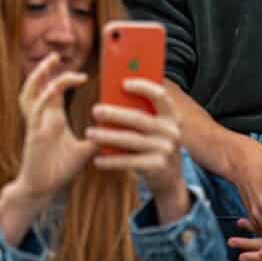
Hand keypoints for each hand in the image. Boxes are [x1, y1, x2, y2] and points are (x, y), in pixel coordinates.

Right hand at [10, 54, 97, 201]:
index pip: (54, 90)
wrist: (43, 188)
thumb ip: (98, 138)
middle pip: (37, 85)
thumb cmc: (60, 168)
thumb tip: (119, 130)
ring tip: (51, 62)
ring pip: (31, 92)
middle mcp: (41, 116)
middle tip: (57, 55)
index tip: (83, 74)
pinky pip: (36, 109)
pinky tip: (54, 88)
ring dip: (40, 76)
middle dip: (45, 69)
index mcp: (52, 117)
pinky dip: (44, 97)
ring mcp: (35, 123)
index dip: (64, 78)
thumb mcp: (85, 150)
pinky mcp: (33, 132)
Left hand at [87, 79, 186, 218]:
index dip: (143, 87)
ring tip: (89, 133)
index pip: (160, 95)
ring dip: (107, 136)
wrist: (170, 177)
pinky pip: (130, 161)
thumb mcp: (155, 126)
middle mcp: (171, 131)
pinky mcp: (158, 167)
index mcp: (171, 115)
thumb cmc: (154, 143)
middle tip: (94, 111)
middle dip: (115, 114)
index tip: (123, 83)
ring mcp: (166, 150)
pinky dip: (112, 161)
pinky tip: (97, 159)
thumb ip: (142, 111)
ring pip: (131, 140)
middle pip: (139, 119)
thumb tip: (112, 93)